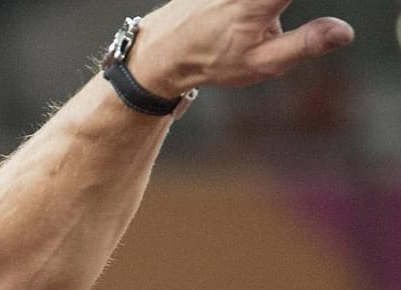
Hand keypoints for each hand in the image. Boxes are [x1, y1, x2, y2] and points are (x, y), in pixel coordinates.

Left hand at [133, 0, 353, 96]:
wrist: (164, 50)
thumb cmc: (212, 60)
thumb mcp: (261, 63)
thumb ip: (305, 44)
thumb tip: (345, 32)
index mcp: (259, 0)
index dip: (285, 7)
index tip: (283, 17)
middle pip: (277, 0)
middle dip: (276, 10)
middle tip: (268, 27)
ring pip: (268, 1)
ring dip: (270, 10)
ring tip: (255, 27)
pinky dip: (260, 7)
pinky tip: (242, 18)